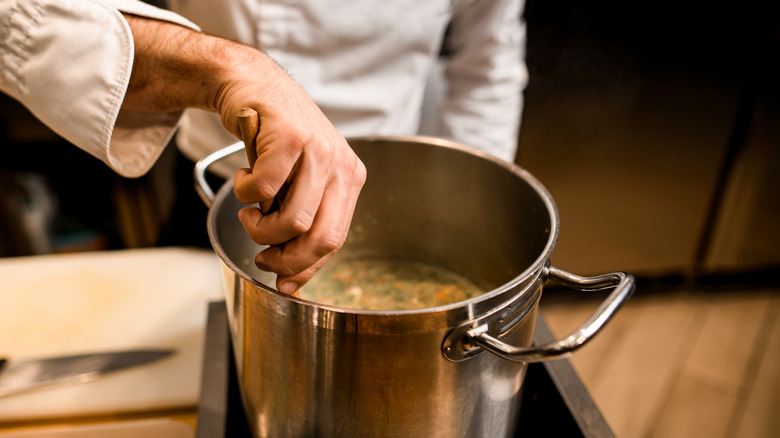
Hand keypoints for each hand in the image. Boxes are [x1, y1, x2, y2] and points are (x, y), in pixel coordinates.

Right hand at [226, 84, 365, 293]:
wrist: (252, 86)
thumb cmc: (273, 139)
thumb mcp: (298, 181)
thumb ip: (302, 222)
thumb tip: (290, 280)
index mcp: (350, 179)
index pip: (335, 240)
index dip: (306, 267)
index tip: (282, 281)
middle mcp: (341, 165)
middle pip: (320, 238)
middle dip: (285, 260)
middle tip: (261, 257)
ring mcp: (318, 150)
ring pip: (293, 221)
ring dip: (260, 228)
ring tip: (249, 212)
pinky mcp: (289, 138)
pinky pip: (263, 191)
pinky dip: (245, 194)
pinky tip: (244, 177)